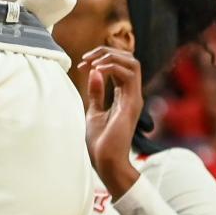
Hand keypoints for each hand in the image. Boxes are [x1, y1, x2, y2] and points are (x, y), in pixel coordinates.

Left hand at [83, 47, 142, 200]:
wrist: (106, 162)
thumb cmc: (100, 142)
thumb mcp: (94, 111)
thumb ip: (97, 92)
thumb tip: (94, 72)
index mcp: (123, 95)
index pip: (120, 64)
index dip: (101, 58)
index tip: (82, 64)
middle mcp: (131, 94)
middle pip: (128, 58)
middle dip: (105, 52)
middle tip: (86, 59)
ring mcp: (133, 98)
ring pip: (133, 62)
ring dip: (110, 57)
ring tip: (93, 64)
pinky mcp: (132, 104)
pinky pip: (129, 74)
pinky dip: (112, 67)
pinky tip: (97, 72)